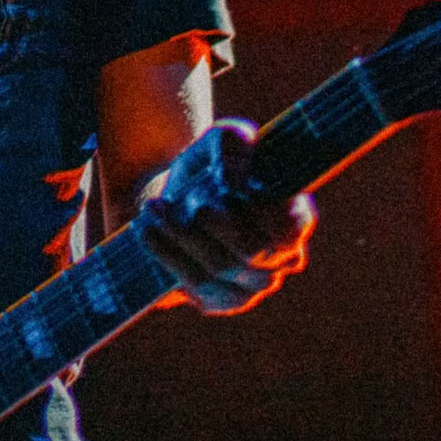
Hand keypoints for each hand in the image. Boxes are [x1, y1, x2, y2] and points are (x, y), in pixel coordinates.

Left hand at [134, 119, 314, 315]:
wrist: (173, 197)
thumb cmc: (210, 166)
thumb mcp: (219, 139)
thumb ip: (233, 144)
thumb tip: (234, 181)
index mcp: (293, 218)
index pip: (292, 227)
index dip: (263, 212)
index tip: (228, 188)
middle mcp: (280, 259)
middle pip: (250, 250)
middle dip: (214, 222)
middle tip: (189, 199)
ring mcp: (252, 286)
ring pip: (219, 268)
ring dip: (181, 235)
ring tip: (154, 208)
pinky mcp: (220, 302)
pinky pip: (195, 285)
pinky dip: (166, 255)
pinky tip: (147, 231)